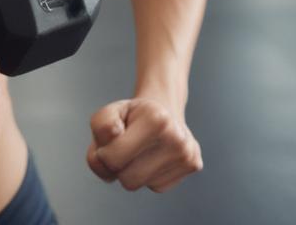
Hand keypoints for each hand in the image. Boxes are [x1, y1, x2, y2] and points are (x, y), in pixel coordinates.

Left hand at [86, 97, 201, 192]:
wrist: (164, 109)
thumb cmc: (133, 115)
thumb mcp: (111, 112)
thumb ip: (101, 124)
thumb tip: (114, 135)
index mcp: (156, 118)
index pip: (113, 159)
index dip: (104, 153)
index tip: (113, 140)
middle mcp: (177, 137)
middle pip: (128, 181)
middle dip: (119, 167)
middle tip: (125, 147)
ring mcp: (188, 154)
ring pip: (142, 185)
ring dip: (133, 171)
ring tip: (140, 150)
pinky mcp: (194, 166)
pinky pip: (157, 186)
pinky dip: (149, 175)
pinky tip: (154, 156)